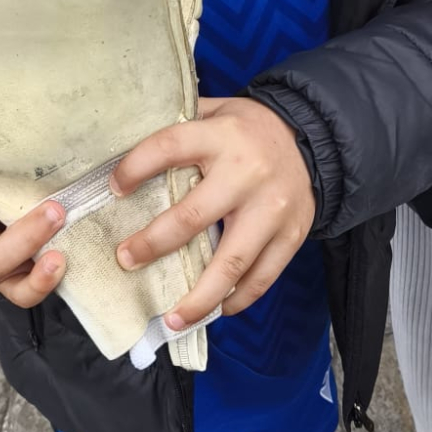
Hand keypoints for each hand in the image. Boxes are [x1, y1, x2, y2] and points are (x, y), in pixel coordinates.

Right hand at [0, 184, 66, 307]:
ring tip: (62, 244)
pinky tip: (65, 261)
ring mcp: (2, 273)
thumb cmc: (0, 197)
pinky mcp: (22, 285)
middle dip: (25, 235)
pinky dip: (47, 280)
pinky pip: (30, 291)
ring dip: (40, 264)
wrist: (10, 228)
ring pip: (13, 278)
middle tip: (54, 210)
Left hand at [110, 96, 314, 330]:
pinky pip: (261, 278)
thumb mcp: (218, 111)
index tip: (114, 188)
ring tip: (171, 320)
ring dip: (198, 297)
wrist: (316, 138)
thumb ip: (182, 124)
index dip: (135, 168)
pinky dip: (236, 299)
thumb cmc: (251, 130)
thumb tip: (127, 143)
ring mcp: (272, 210)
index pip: (168, 148)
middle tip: (126, 260)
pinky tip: (215, 309)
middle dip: (154, 244)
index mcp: (222, 136)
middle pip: (193, 217)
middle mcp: (247, 174)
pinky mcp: (291, 235)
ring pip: (231, 263)